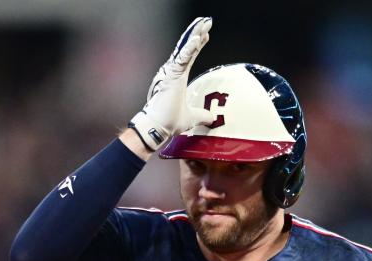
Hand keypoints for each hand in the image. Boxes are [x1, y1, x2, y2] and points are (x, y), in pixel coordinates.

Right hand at [129, 17, 214, 150]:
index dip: (197, 45)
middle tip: (207, 21)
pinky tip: (197, 38)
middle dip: (197, 33)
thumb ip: (201, 115)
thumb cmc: (169, 122)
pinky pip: (182, 59)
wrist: (158, 128)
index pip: (190, 56)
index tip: (205, 35)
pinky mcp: (171, 76)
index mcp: (177, 78)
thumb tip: (212, 118)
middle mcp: (173, 72)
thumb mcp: (191, 117)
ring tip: (203, 23)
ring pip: (185, 49)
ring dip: (194, 35)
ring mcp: (171, 73)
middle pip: (187, 48)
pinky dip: (189, 48)